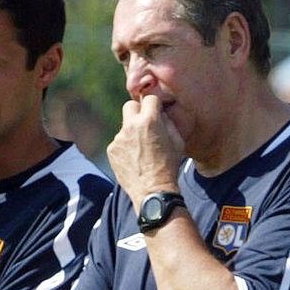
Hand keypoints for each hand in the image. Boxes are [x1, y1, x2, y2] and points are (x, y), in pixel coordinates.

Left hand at [107, 95, 184, 209]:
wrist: (153, 191)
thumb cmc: (170, 166)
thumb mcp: (178, 141)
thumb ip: (168, 122)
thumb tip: (160, 113)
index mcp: (149, 120)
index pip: (149, 98)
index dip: (155, 105)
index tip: (157, 112)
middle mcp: (131, 125)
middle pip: (130, 106)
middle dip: (138, 111)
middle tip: (145, 124)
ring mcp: (119, 138)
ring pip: (125, 127)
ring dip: (132, 133)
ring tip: (142, 151)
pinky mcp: (111, 150)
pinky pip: (119, 142)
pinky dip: (125, 147)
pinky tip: (134, 160)